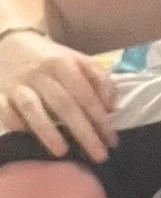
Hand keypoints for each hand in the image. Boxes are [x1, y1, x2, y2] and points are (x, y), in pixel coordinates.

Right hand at [0, 32, 118, 161]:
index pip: (85, 94)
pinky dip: (14, 123)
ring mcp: (18, 84)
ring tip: (62, 152)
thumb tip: (111, 107)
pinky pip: (4, 109)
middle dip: (83, 132)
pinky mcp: (0, 93)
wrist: (10, 42)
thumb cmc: (52, 60)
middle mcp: (40, 74)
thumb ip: (99, 80)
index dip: (100, 119)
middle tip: (99, 156)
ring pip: (31, 107)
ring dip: (47, 130)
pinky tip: (27, 136)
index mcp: (62, 63)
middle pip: (63, 104)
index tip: (112, 141)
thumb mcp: (78, 60)